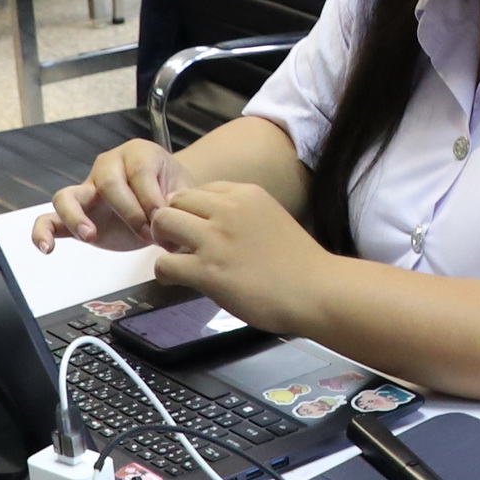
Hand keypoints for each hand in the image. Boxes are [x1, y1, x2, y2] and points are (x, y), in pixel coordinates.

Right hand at [40, 138, 188, 252]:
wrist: (165, 200)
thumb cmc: (172, 191)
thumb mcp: (183, 192)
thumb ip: (179, 203)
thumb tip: (169, 219)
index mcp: (138, 154)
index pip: (138, 172)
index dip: (150, 198)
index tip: (162, 220)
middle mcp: (108, 166)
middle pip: (107, 182)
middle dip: (128, 211)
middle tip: (146, 233)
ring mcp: (87, 190)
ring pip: (68, 196)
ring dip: (76, 216)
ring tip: (90, 236)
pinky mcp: (76, 215)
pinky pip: (50, 219)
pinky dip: (43, 232)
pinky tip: (46, 247)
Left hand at [143, 181, 338, 335]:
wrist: (315, 290)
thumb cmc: (300, 262)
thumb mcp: (272, 217)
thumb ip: (243, 213)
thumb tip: (215, 222)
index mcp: (246, 194)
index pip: (201, 189)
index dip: (193, 209)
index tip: (197, 227)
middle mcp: (228, 210)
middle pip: (176, 200)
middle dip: (172, 219)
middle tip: (179, 242)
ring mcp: (216, 240)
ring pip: (163, 223)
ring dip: (164, 241)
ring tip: (176, 257)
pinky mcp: (207, 271)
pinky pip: (165, 263)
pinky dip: (165, 271)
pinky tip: (176, 278)